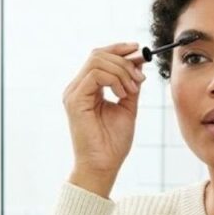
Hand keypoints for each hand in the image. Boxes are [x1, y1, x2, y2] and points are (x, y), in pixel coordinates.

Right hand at [62, 42, 145, 197]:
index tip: (140, 51)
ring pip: (97, 61)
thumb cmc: (113, 142)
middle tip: (140, 78)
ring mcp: (73, 93)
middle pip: (98, 55)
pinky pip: (95, 75)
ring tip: (132, 90)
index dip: (119, 49)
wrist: (104, 165)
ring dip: (121, 71)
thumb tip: (138, 62)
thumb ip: (130, 84)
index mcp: (87, 88)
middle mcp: (77, 88)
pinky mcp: (75, 100)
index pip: (99, 57)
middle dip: (124, 61)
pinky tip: (123, 94)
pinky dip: (115, 80)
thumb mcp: (127, 106)